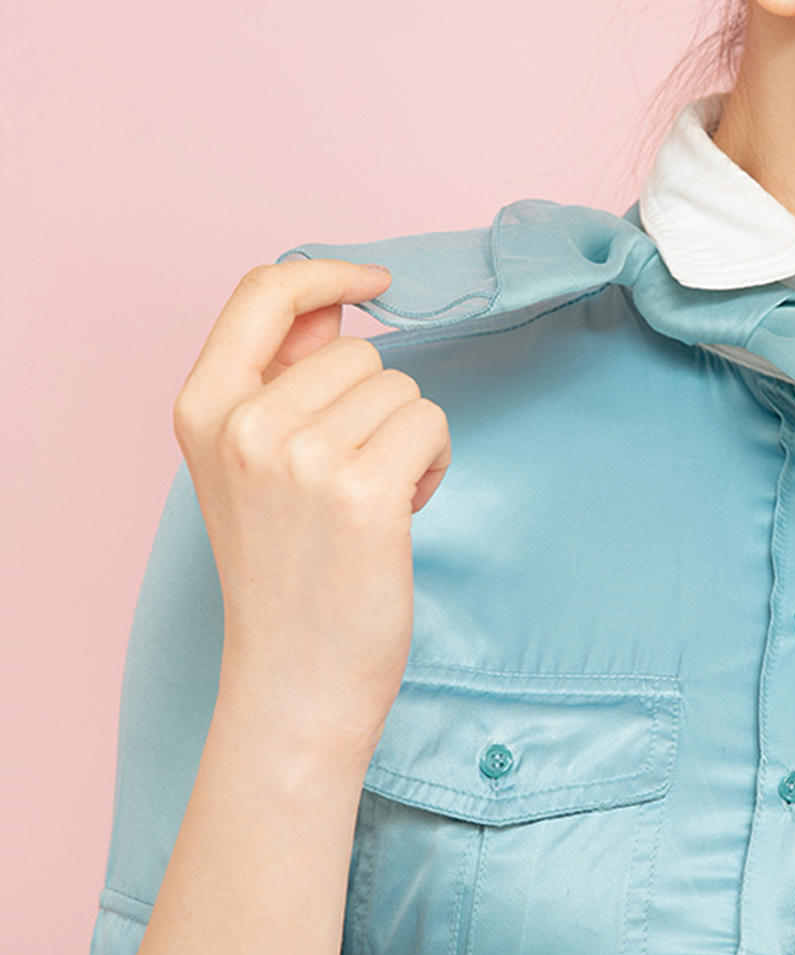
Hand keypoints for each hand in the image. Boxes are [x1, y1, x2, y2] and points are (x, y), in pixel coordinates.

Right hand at [172, 258, 451, 751]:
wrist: (293, 681)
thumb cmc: (284, 575)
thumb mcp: (248, 464)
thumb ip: (282, 381)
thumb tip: (338, 304)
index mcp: (202, 409)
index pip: (264, 290)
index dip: (329, 273)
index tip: (375, 283)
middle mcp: (245, 425)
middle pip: (359, 351)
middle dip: (375, 405)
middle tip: (350, 480)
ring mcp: (302, 457)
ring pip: (402, 387)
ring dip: (406, 438)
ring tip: (370, 504)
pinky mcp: (363, 491)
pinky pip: (430, 424)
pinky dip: (432, 463)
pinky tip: (401, 513)